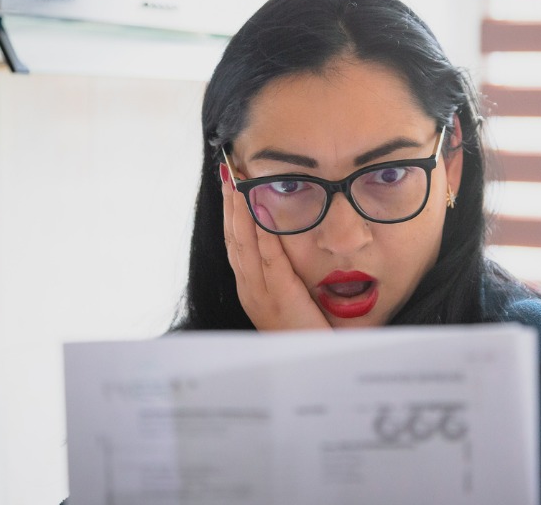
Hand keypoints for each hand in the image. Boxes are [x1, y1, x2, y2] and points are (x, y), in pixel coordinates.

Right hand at [221, 175, 331, 330]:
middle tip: (228, 170)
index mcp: (252, 288)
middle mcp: (250, 288)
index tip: (231, 184)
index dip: (232, 213)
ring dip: (239, 210)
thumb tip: (287, 244)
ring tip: (236, 181)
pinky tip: (257, 208)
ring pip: (243, 243)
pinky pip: (267, 258)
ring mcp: (260, 293)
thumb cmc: (307, 335)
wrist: (312, 369)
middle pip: (234, 238)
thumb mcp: (292, 300)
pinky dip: (260, 231)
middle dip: (230, 203)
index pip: (237, 243)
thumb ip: (286, 276)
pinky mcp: (279, 296)